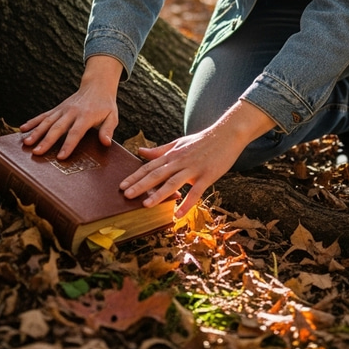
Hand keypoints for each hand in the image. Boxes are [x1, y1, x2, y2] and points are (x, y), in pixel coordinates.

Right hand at [20, 55, 122, 159]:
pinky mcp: (57, 108)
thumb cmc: (105, 105)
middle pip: (58, 128)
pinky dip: (32, 121)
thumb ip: (108, 129)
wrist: (97, 86)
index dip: (68, 145)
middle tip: (37, 152)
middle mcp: (72, 112)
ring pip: (47, 121)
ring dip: (36, 132)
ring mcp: (62, 109)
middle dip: (46, 140)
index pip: (76, 132)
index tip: (61, 157)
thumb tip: (106, 143)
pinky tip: (22, 129)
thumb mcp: (112, 116)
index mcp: (86, 116)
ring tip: (26, 143)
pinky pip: (43, 115)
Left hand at [119, 100, 275, 217]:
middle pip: (157, 174)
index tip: (121, 185)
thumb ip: (159, 150)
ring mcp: (193, 169)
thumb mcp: (178, 143)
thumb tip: (140, 151)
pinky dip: (186, 203)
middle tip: (125, 195)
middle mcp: (180, 161)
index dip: (135, 176)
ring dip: (159, 194)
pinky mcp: (207, 176)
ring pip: (173, 183)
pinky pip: (195, 192)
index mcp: (172, 155)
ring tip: (145, 205)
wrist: (226, 134)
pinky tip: (178, 214)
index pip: (150, 166)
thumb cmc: (201, 141)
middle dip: (140, 185)